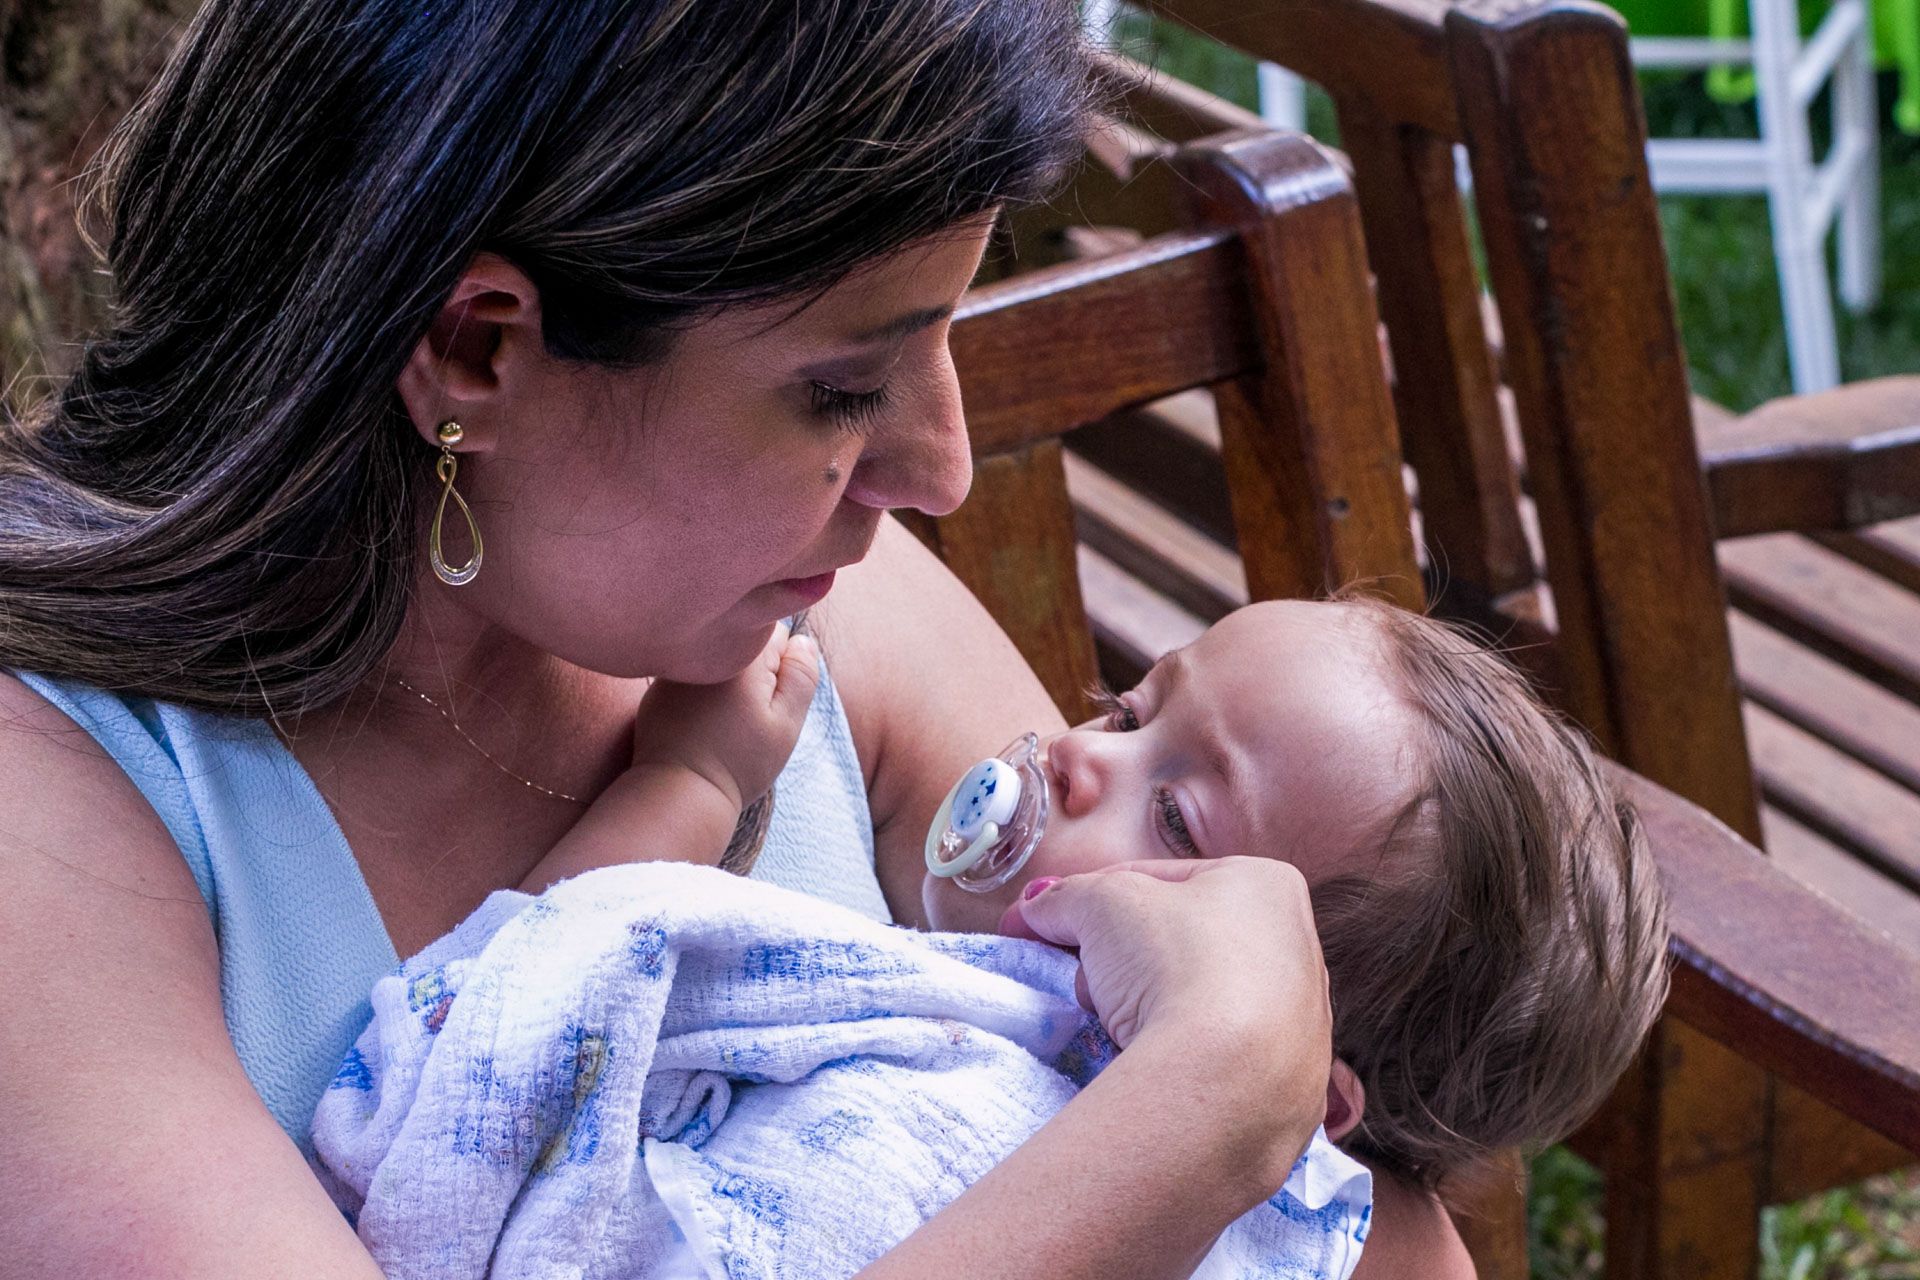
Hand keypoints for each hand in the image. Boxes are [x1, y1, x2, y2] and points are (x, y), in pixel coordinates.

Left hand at [630, 625, 820, 811]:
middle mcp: (706, 652)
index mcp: (742, 655)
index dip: (783, 667)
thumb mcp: (786, 723)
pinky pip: (692, 679)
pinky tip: (700, 727)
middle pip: (746, 645)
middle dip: (754, 672)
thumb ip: (802, 676)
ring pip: (719, 662)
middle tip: (748, 714)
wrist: (679, 792)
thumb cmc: (739, 761)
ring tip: (723, 723)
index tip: (770, 700)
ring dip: (726, 681)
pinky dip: (700, 695)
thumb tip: (803, 641)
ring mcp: (678, 669)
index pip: (778, 635)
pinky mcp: (658, 689)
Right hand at [1001, 857, 1332, 1177]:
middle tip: (1086, 983)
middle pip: (1180, 943)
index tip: (1050, 925)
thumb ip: (1065, 898)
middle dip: (1121, 961)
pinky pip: (1222, 1057)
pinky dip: (1184, 1056)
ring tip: (1117, 1027)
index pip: (1161, 881)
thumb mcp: (1099, 904)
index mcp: (1266, 884)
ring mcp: (1303, 1021)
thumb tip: (1036, 908)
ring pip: (1199, 1000)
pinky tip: (1154, 1066)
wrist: (1227, 1080)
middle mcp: (1299, 947)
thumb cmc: (1173, 962)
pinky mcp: (1295, 1085)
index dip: (1094, 900)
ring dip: (1150, 1008)